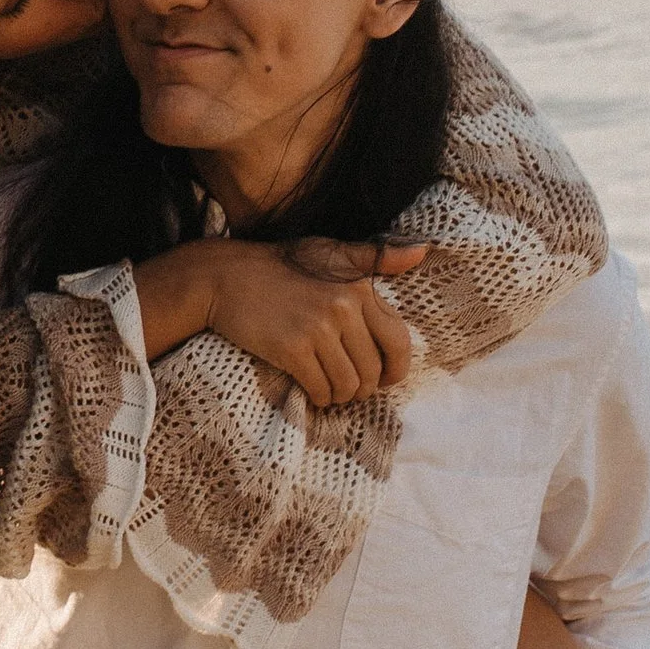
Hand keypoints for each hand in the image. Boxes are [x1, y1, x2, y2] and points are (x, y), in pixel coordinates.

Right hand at [201, 239, 433, 408]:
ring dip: (340, 395)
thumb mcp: (331, 252)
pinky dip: (319, 396)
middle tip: (348, 387)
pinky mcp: (293, 349)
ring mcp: (318, 329)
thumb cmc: (281, 266)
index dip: (395, 369)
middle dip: (363, 387)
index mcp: (359, 288)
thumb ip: (376, 257)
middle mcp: (344, 307)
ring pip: (349, 386)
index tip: (383, 379)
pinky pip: (321, 389)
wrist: (227, 277)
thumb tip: (422, 251)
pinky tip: (311, 389)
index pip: (399, 341)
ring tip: (329, 388)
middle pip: (373, 371)